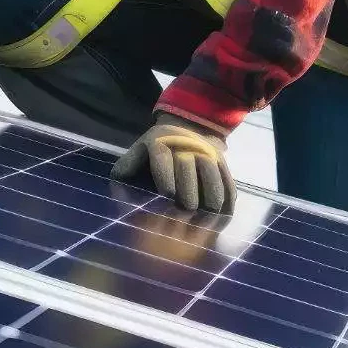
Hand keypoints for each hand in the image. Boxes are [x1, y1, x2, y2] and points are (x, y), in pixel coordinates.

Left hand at [111, 113, 235, 213]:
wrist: (182, 131)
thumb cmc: (151, 155)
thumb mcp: (135, 158)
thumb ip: (125, 172)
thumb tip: (121, 189)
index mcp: (158, 141)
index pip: (162, 156)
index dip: (165, 176)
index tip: (168, 195)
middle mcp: (184, 142)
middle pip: (189, 165)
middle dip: (189, 190)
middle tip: (187, 211)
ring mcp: (205, 150)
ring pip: (212, 171)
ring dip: (212, 195)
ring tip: (207, 216)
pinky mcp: (221, 159)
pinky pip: (227, 178)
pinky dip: (227, 197)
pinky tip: (223, 215)